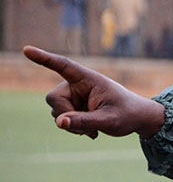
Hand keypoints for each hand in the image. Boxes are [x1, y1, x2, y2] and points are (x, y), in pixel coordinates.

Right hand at [23, 45, 165, 139]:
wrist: (137, 119)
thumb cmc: (127, 114)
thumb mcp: (108, 121)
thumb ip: (84, 121)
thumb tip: (59, 123)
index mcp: (89, 79)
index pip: (63, 66)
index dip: (44, 59)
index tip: (26, 50)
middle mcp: (78, 85)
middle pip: (53, 98)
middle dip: (65, 114)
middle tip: (86, 128)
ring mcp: (74, 96)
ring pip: (57, 112)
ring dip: (71, 124)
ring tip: (93, 129)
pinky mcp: (74, 106)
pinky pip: (62, 119)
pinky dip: (73, 127)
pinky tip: (90, 131)